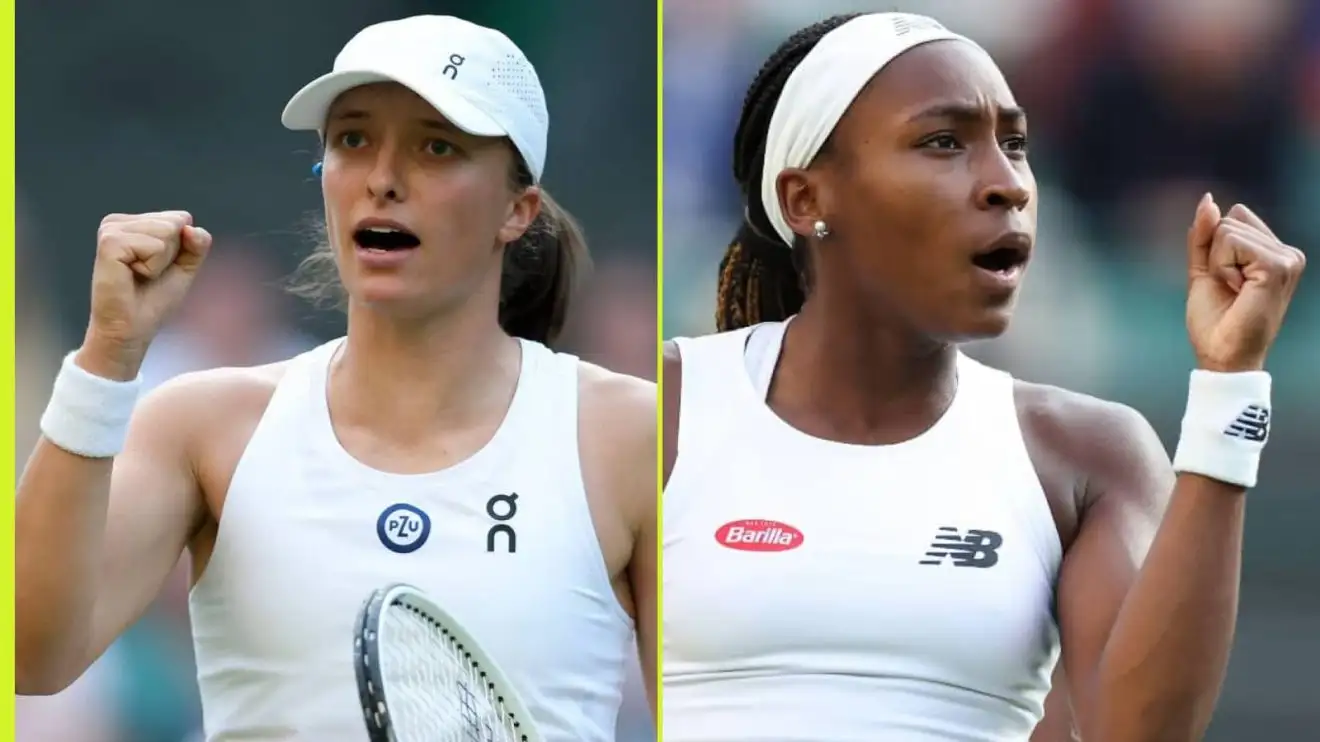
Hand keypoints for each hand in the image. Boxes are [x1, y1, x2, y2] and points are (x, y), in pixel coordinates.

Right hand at [78, 211, 212, 379]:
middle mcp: (119, 222)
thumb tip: (190, 227)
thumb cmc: (154, 299)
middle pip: (175, 222)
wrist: (132, 328)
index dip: (181, 248)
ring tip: (139, 275)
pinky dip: (153, 267)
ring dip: (161, 262)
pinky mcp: (109, 242)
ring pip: (167, 232)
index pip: (181, 218)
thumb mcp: (185, 267)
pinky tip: (132, 275)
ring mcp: (111, 229)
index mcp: (134, 223)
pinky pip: (155, 246)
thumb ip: (197, 243)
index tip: (158, 268)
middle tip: (148, 274)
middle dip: (172, 254)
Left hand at [1185, 194, 1305, 372]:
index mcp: (1273, 252)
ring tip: (1234, 291)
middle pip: (1229, 220)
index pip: (1233, 217)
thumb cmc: (1216, 320)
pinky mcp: (1278, 265)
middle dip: (1215, 256)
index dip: (1214, 248)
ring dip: (1218, 264)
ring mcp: (1286, 258)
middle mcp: (1286, 252)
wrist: (1221, 354)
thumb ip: (1204, 235)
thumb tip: (1208, 199)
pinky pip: (1231, 242)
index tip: (1224, 280)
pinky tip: (1237, 290)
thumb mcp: (1204, 269)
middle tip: (1229, 289)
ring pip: (1227, 230)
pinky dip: (1222, 267)